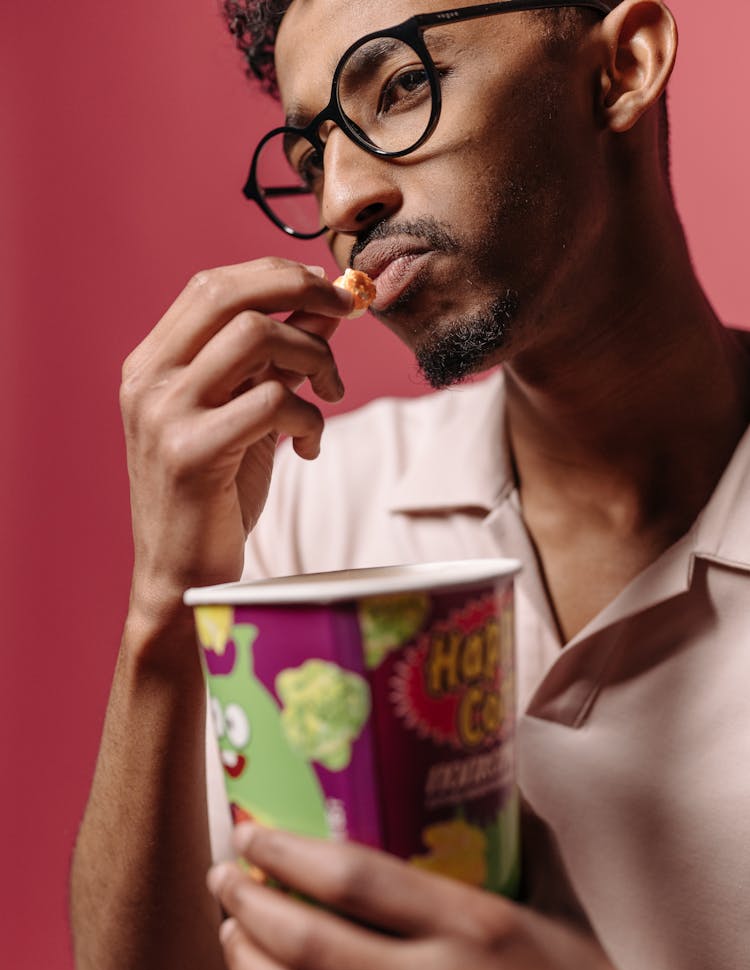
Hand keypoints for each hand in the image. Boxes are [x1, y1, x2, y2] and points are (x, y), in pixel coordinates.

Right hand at [119, 259, 353, 619]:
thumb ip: (277, 360)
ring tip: (330, 394)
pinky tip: (309, 448)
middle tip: (348, 312)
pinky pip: (272, 400)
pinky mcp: (191, 454)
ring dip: (315, 356)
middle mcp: (149, 380)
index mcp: (152, 364)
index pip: (212, 286)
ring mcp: (164, 415)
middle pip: (229, 294)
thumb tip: (326, 304)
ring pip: (256, 337)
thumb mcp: (248, 414)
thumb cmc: (216, 496)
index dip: (277, 275)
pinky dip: (310, 417)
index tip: (329, 290)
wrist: (183, 578)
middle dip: (302, 290)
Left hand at [208, 825, 713, 969]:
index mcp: (469, 926)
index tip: (255, 833)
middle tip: (222, 879)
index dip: (289, 851)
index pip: (353, 878)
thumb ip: (508, 856)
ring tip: (229, 935)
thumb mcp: (551, 918)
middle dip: (248, 902)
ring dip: (247, 964)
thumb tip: (492, 788)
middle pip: (307, 936)